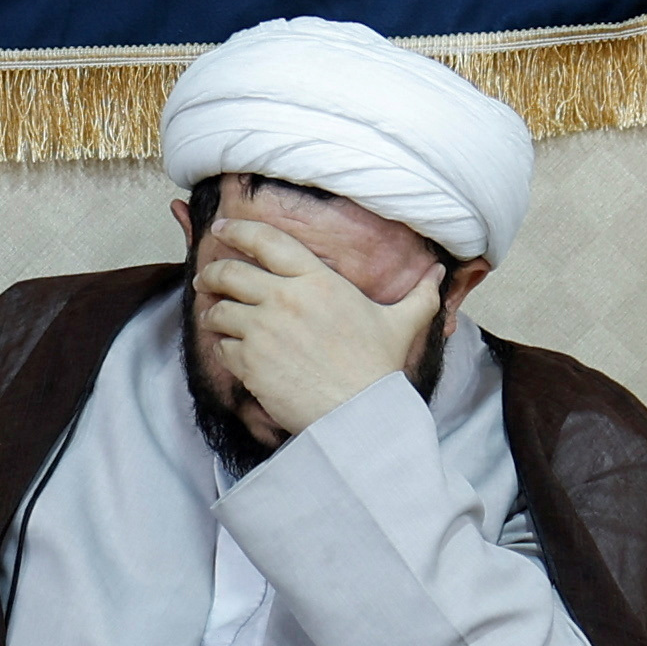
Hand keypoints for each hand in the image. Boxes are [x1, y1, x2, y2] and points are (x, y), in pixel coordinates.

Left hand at [193, 214, 447, 441]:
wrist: (358, 414)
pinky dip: (222, 348)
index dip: (238, 231)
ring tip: (216, 318)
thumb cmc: (377, 369)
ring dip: (214, 313)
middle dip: (212, 273)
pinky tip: (233, 353)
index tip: (222, 231)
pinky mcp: (249, 361)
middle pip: (229, 272)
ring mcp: (263, 329)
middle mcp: (284, 298)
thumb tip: (439, 274)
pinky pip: (221, 347)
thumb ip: (418, 295)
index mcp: (317, 280)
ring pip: (219, 310)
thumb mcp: (402, 325)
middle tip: (207, 278)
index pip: (266, 241)